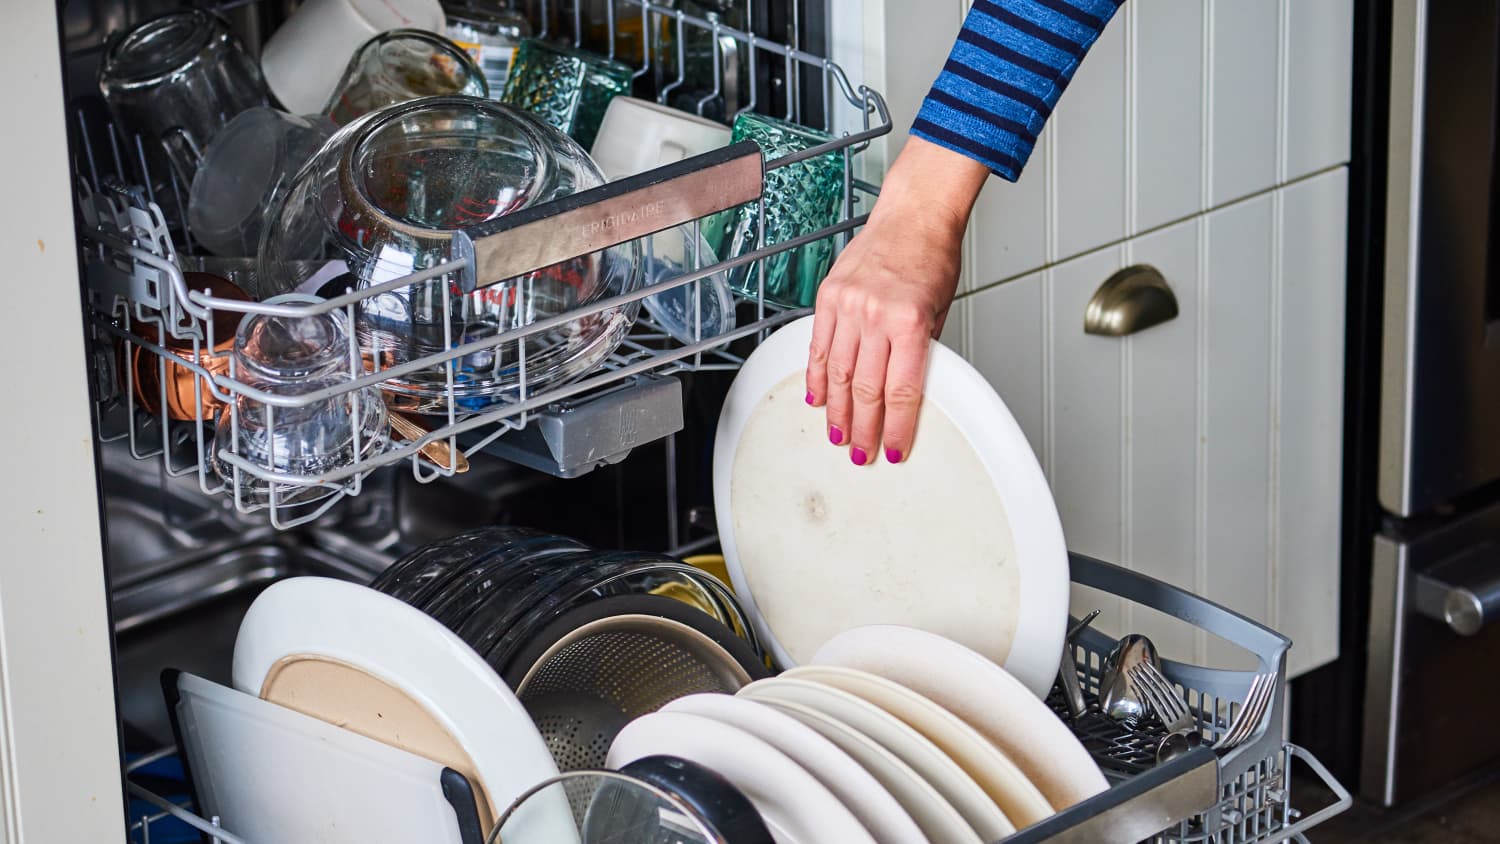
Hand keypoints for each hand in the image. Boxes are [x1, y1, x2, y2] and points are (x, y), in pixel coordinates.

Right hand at [805, 137, 988, 464]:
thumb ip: (919, 351)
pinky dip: (818, 375)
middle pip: (865, 389)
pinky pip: (819, 345)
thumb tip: (904, 391)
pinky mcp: (829, 296)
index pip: (902, 391)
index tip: (894, 449)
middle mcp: (876, 314)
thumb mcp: (938, 311)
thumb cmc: (932, 256)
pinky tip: (818, 396)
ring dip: (837, 410)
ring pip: (838, 373)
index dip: (897, 427)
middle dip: (863, 428)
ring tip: (838, 434)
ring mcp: (849, 304)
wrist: (913, 215)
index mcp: (910, 321)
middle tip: (861, 452)